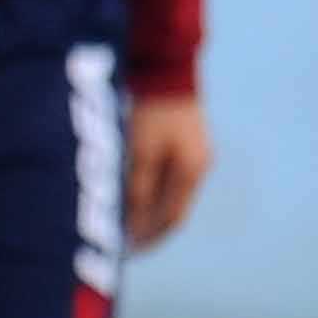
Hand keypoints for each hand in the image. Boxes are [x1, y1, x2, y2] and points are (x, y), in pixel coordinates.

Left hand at [126, 91, 212, 248]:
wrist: (163, 66)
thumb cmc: (150, 110)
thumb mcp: (139, 151)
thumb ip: (136, 188)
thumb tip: (129, 222)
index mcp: (192, 171)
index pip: (172, 218)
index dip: (149, 237)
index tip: (125, 251)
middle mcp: (197, 165)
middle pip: (172, 209)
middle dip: (148, 228)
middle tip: (121, 243)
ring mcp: (193, 153)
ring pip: (168, 194)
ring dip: (147, 210)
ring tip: (120, 223)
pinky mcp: (181, 141)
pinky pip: (164, 177)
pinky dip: (148, 191)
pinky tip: (128, 194)